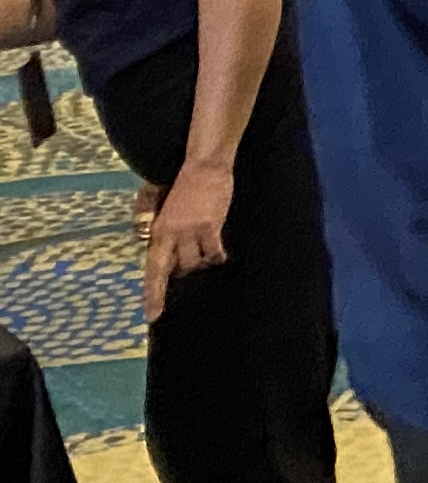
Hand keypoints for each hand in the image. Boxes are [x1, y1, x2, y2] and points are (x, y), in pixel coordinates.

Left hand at [142, 157, 232, 318]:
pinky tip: (219, 252)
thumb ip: (161, 233)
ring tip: (205, 248)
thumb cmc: (183, 186)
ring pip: (197, 262)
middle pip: (177, 269)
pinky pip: (215, 253)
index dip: (153, 295)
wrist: (203, 166)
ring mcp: (191, 231)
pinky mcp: (210, 226)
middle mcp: (171, 235)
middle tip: (190, 257)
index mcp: (157, 232)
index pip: (153, 271)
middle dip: (183, 269)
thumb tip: (164, 254)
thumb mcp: (163, 211)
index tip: (152, 316)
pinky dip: (217, 255)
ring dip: (202, 260)